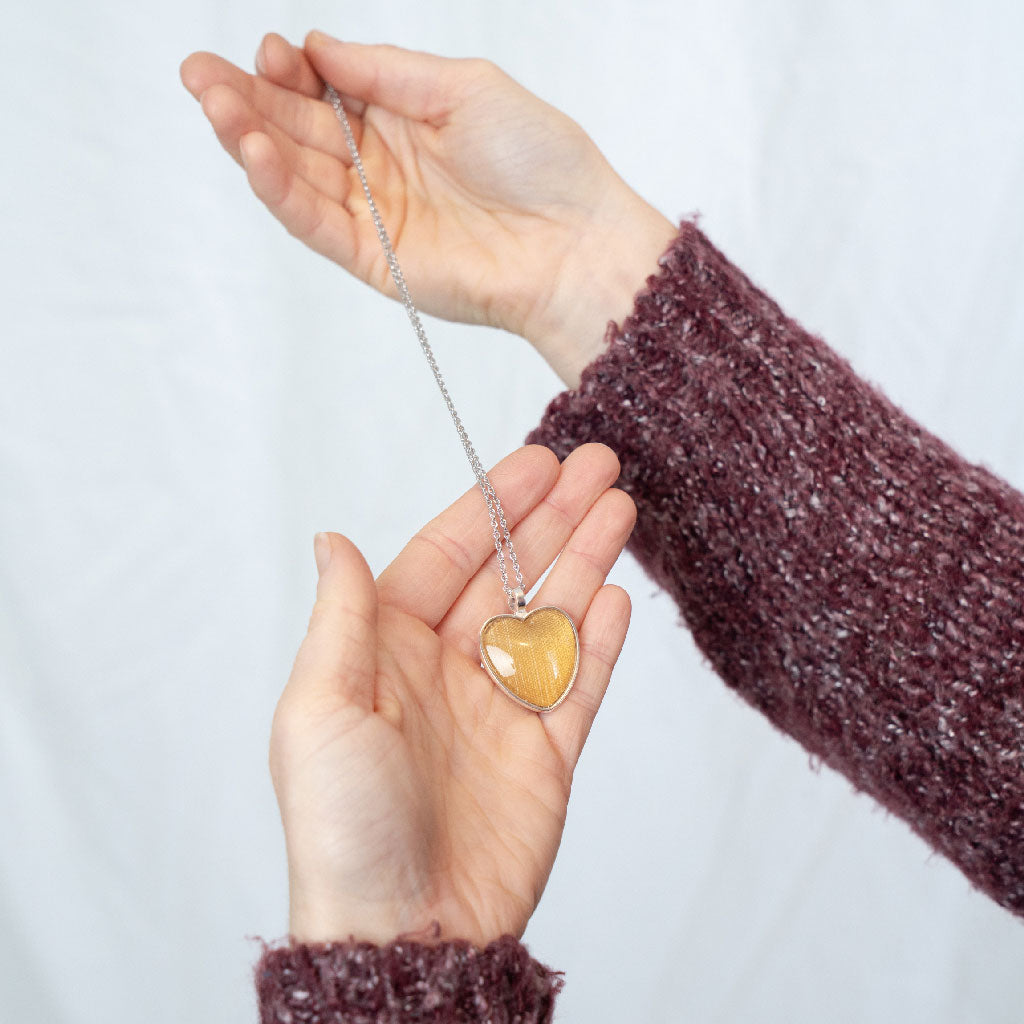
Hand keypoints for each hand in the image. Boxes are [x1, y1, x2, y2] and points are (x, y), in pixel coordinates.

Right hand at [180, 32, 675, 385]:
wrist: (575, 242)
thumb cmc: (540, 161)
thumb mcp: (463, 87)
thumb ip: (386, 72)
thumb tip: (317, 48)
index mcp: (405, 121)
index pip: (328, 93)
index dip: (293, 71)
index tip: (273, 49)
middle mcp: (383, 168)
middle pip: (301, 132)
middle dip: (249, 100)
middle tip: (199, 72)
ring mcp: (375, 216)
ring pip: (298, 176)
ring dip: (252, 140)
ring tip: (214, 104)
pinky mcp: (374, 260)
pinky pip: (316, 222)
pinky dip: (282, 190)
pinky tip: (255, 154)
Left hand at [271, 443, 634, 945]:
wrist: (405, 932)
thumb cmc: (345, 826)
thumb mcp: (320, 709)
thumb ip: (342, 618)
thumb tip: (333, 537)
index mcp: (387, 652)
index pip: (448, 556)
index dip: (492, 506)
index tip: (535, 463)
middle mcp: (446, 671)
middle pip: (510, 576)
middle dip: (553, 519)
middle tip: (598, 467)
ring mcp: (499, 711)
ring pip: (552, 618)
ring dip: (586, 563)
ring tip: (621, 510)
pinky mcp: (545, 756)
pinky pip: (579, 684)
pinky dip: (600, 641)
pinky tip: (618, 596)